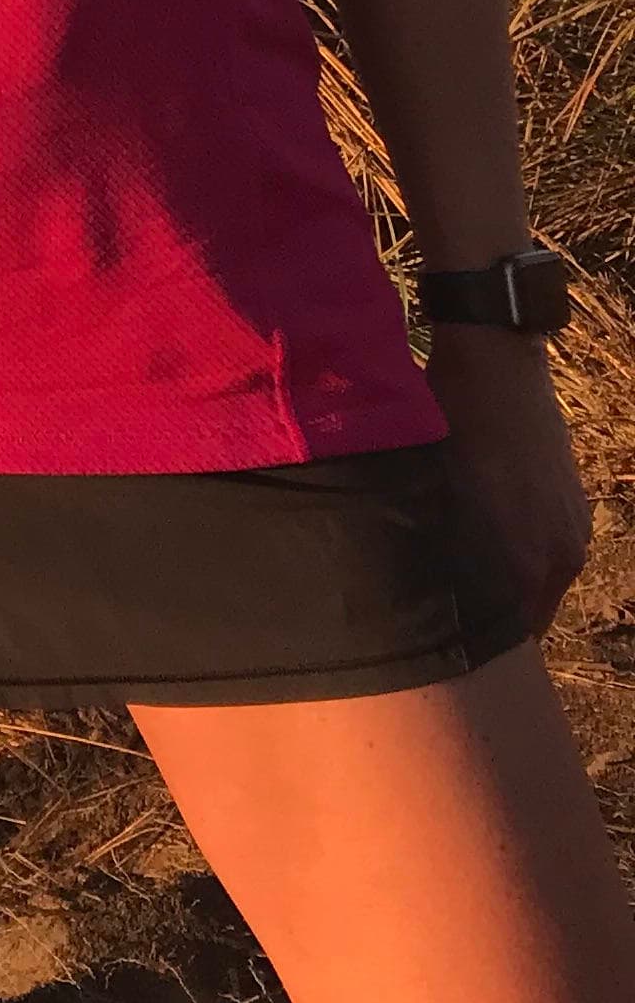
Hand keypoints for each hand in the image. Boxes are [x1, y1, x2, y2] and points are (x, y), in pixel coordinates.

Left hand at [430, 327, 595, 635]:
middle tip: (454, 612)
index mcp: (526, 562)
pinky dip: (526, 550)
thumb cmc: (452, 424)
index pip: (511, 632)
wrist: (497, 361)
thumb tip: (425, 591)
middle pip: (530, 611)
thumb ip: (445, 554)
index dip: (479, 640)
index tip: (449, 640)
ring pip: (543, 579)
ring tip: (467, 570)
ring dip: (513, 581)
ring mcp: (574, 527)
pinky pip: (551, 546)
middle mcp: (561, 555)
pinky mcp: (576, 502)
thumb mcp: (437, 493)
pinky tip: (490, 532)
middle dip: (498, 618)